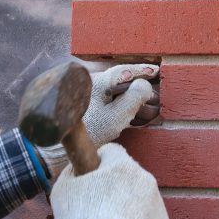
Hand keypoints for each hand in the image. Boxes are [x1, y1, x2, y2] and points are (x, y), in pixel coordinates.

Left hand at [38, 64, 157, 178]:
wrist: (61, 148)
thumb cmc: (90, 132)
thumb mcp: (116, 117)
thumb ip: (133, 98)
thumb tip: (144, 84)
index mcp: (97, 82)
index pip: (123, 71)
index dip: (142, 71)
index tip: (156, 71)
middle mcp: (93, 85)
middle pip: (122, 82)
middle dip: (141, 89)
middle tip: (157, 97)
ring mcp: (90, 96)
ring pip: (118, 93)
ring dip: (135, 101)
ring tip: (152, 110)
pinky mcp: (90, 108)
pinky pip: (111, 102)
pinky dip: (125, 107)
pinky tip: (136, 116)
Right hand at [51, 143, 168, 218]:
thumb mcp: (63, 189)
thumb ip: (71, 171)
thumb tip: (76, 169)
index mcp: (121, 164)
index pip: (111, 151)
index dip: (98, 162)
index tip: (90, 175)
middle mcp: (144, 177)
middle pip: (128, 173)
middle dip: (115, 183)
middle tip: (98, 202)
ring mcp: (156, 200)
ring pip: (140, 194)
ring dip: (128, 202)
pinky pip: (148, 216)